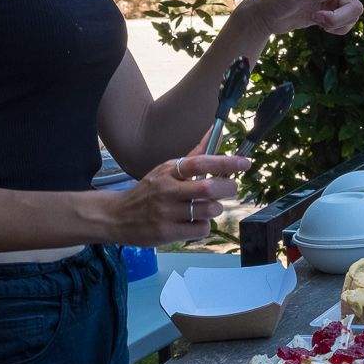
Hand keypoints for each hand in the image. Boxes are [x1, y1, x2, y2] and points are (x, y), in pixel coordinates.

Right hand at [111, 152, 249, 244]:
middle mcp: (167, 190)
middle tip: (230, 189)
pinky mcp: (167, 232)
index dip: (225, 162)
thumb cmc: (149, 191)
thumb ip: (195, 154)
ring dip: (215, 209)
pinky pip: (201, 229)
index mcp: (169, 171)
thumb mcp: (167, 170)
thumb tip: (216, 132)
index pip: (201, 162)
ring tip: (206, 207)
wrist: (118, 216)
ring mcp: (166, 212)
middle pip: (209, 188)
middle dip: (227, 188)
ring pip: (208, 210)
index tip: (245, 163)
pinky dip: (203, 226)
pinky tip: (192, 222)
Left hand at [241, 0, 363, 38]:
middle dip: (342, 19)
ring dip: (337, 26)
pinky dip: (335, 30)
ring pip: (352, 18)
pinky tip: (318, 25)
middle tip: (319, 22)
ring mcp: (333, 2)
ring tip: (316, 23)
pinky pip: (344, 26)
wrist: (264, 15)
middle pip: (357, 7)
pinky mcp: (329, 14)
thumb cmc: (275, 1)